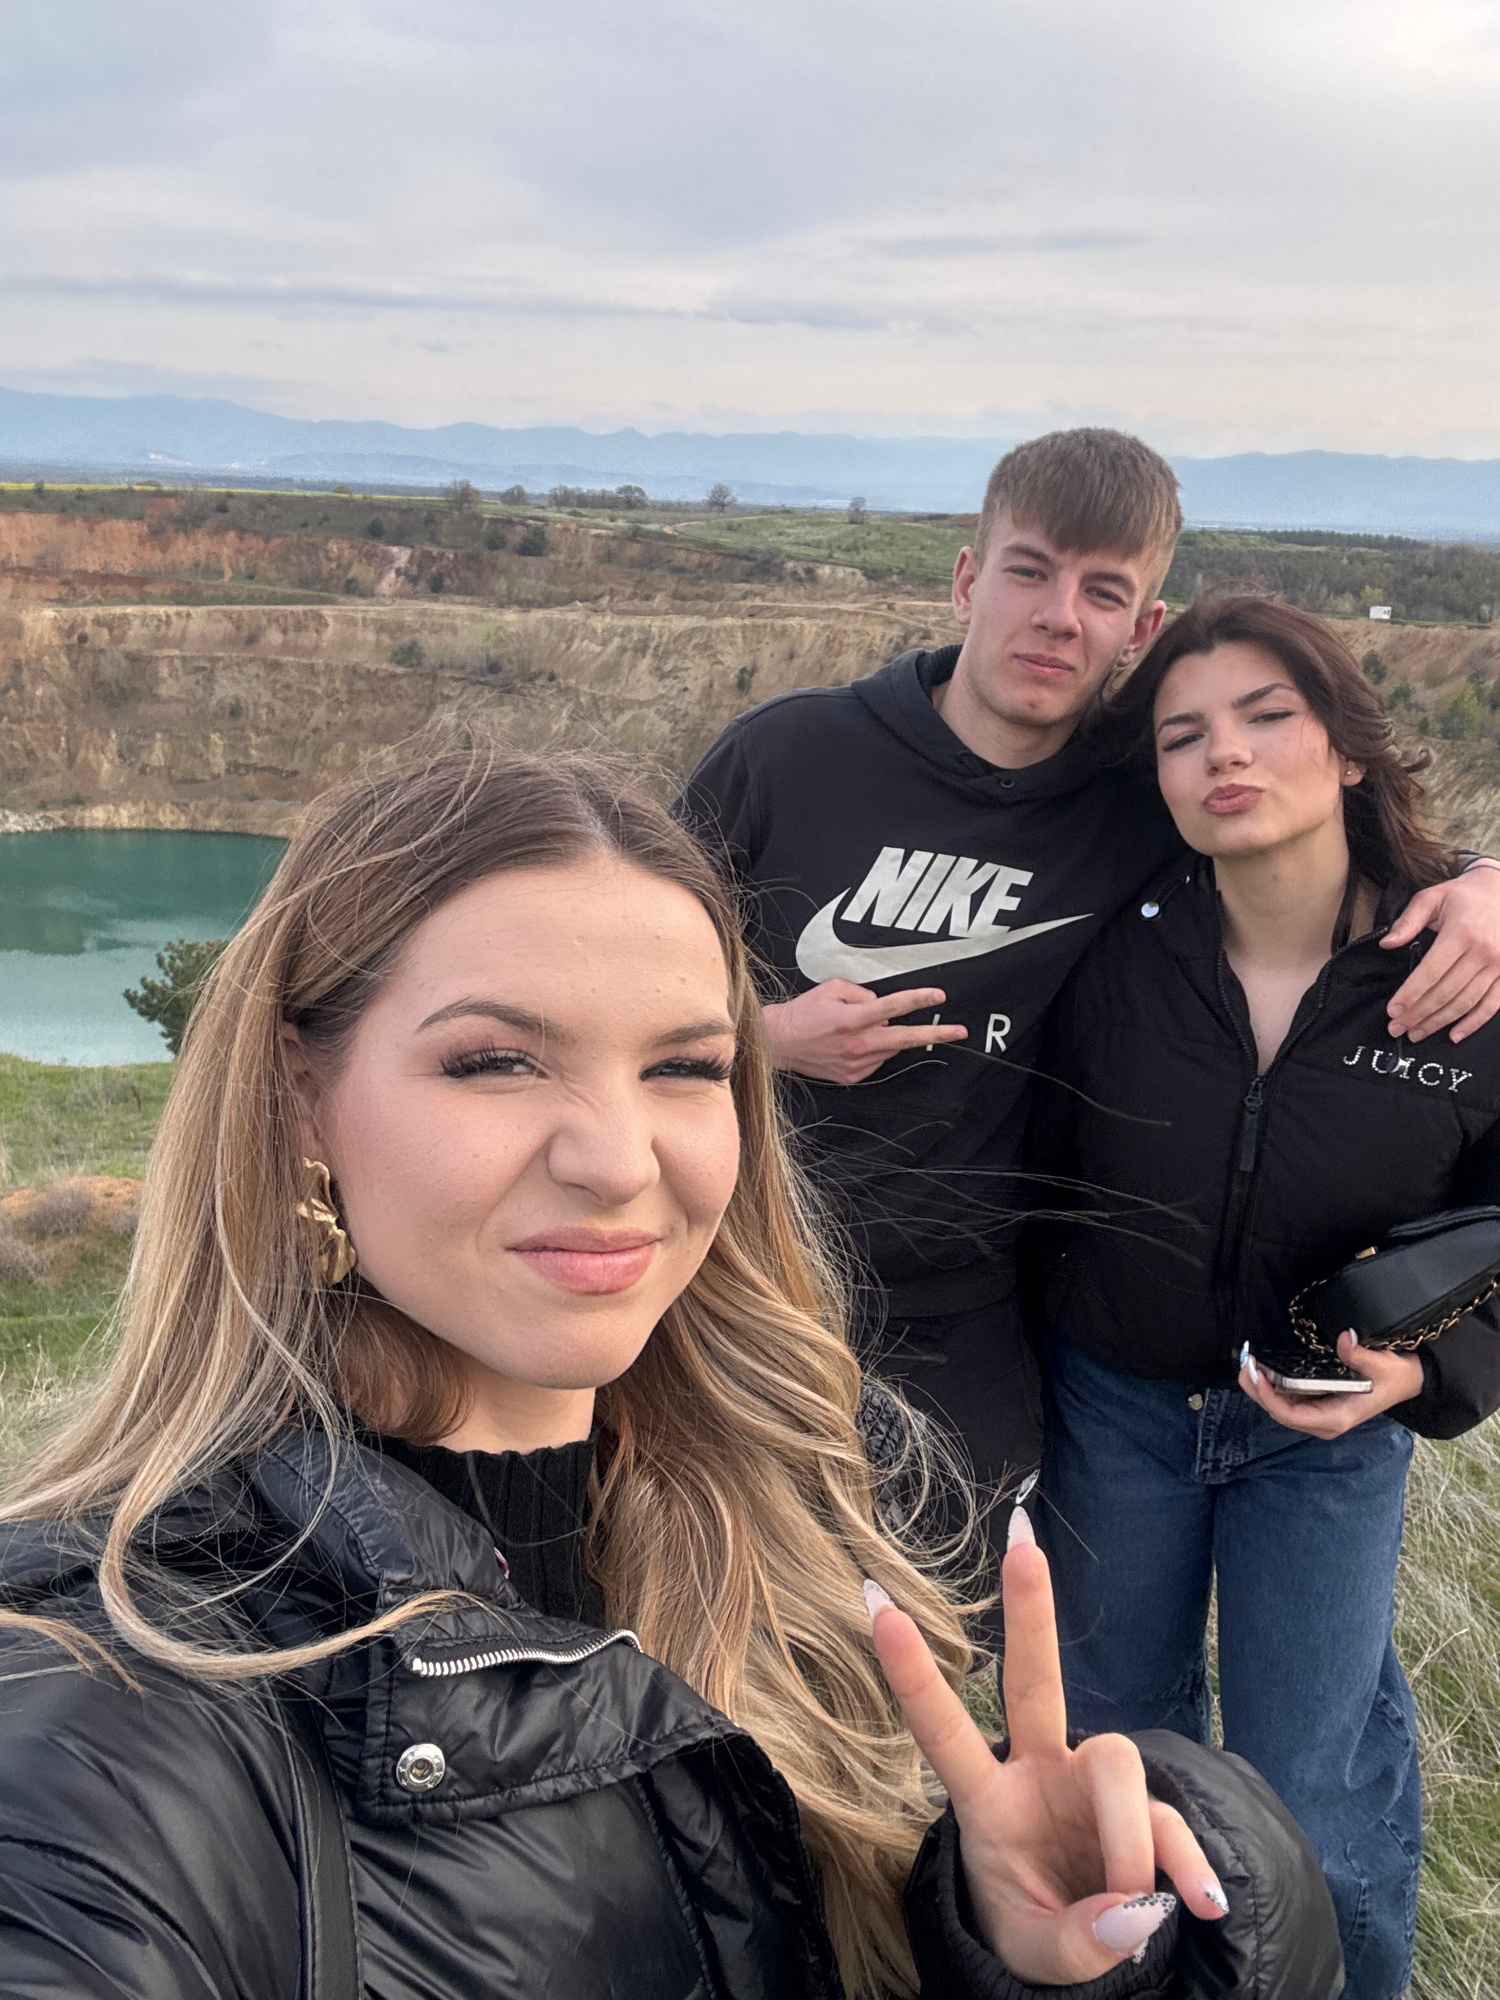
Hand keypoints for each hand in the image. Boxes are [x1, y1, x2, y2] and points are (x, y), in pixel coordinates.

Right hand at [762, 981, 967, 1083]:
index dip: (918, 999)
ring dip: (887, 1035)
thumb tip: (882, 1006)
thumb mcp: (831, 988)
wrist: (780, 1042)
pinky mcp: (853, 1076)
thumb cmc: (804, 1013)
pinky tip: (853, 1042)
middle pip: (905, 1038)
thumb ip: (862, 992)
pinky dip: (873, 1048)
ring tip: (860, 1028)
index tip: (938, 996)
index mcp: (852, 1019)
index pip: (893, 1006)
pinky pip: (876, 1059)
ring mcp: (856, 1063)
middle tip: (960, 1031)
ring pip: (889, 1047)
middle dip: (936, 1033)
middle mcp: (857, 1043)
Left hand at [866, 1518, 1226, 1985]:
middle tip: (1021, 1539)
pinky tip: (1203, 1905)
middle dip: (1030, 1611)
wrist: (1084, 1958)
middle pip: (1033, 1681)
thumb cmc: (1035, 1933)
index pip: (943, 1731)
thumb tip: (1136, 1908)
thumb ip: (1077, 1941)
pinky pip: (1171, 1827)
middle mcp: (1039, 1773)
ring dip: (1130, 1839)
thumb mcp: (1036, 1955)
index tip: (876, 1604)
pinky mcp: (1145, 1811)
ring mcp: (1093, 1786)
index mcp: (986, 1801)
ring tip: (1133, 1910)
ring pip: (1117, 1761)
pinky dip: (1189, 1867)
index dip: (913, 1674)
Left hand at [1239, 1332, 1422, 1438]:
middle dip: (1257, 1390)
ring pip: (1280, 1406)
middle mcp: (1323, 1422)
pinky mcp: (1317, 1404)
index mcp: (1336, 1418)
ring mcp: (1319, 1414)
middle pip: (1278, 1412)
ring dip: (1261, 1387)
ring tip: (1248, 1362)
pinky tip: (1263, 1367)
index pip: (1290, 1415)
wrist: (1408, 1380)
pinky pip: (1287, 1398)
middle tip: (1244, 1363)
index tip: (1255, 1374)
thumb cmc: (1395, 1376)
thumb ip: (1361, 1355)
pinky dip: (1272, 1384)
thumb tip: (1344, 1339)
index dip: (1268, 1397)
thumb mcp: (1383, 1365)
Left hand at [1383, 864, 1499, 1042]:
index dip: (1410, 994)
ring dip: (1440, 1022)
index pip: (1431, 972)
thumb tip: (1387, 943)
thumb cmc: (1463, 896)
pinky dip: (1474, 1022)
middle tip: (1397, 1028)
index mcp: (1461, 932)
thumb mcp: (1432, 897)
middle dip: (1418, 1014)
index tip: (1393, 1011)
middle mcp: (1483, 951)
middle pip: (1446, 992)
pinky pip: (1492, 1004)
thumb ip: (1408, 920)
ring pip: (1466, 1002)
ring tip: (1417, 1033)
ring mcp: (1499, 965)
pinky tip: (1455, 1035)